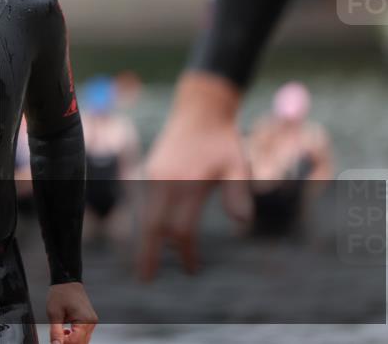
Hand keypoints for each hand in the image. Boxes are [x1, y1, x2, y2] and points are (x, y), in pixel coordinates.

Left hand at [46, 282, 96, 343]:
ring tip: (61, 334)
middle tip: (57, 339)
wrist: (67, 281)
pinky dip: (75, 336)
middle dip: (68, 342)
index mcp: (84, 320)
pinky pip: (83, 334)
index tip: (56, 342)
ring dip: (72, 340)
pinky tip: (66, 332)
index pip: (76, 341)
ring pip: (83, 340)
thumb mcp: (54, 313)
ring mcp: (92, 321)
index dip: (64, 343)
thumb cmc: (61, 292)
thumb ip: (56, 332)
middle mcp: (91, 322)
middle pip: (81, 343)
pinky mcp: (89, 320)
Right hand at [138, 71, 250, 280]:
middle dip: (149, 253)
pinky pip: (146, 203)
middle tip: (146, 279)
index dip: (186, 252)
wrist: (199, 109)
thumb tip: (242, 223)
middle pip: (153, 225)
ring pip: (146, 215)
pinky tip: (152, 233)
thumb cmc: (223, 140)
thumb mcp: (238, 165)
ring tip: (146, 262)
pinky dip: (147, 221)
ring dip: (146, 239)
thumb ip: (239, 193)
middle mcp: (164, 181)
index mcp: (186, 184)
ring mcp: (154, 175)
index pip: (180, 228)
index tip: (192, 269)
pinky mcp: (151, 170)